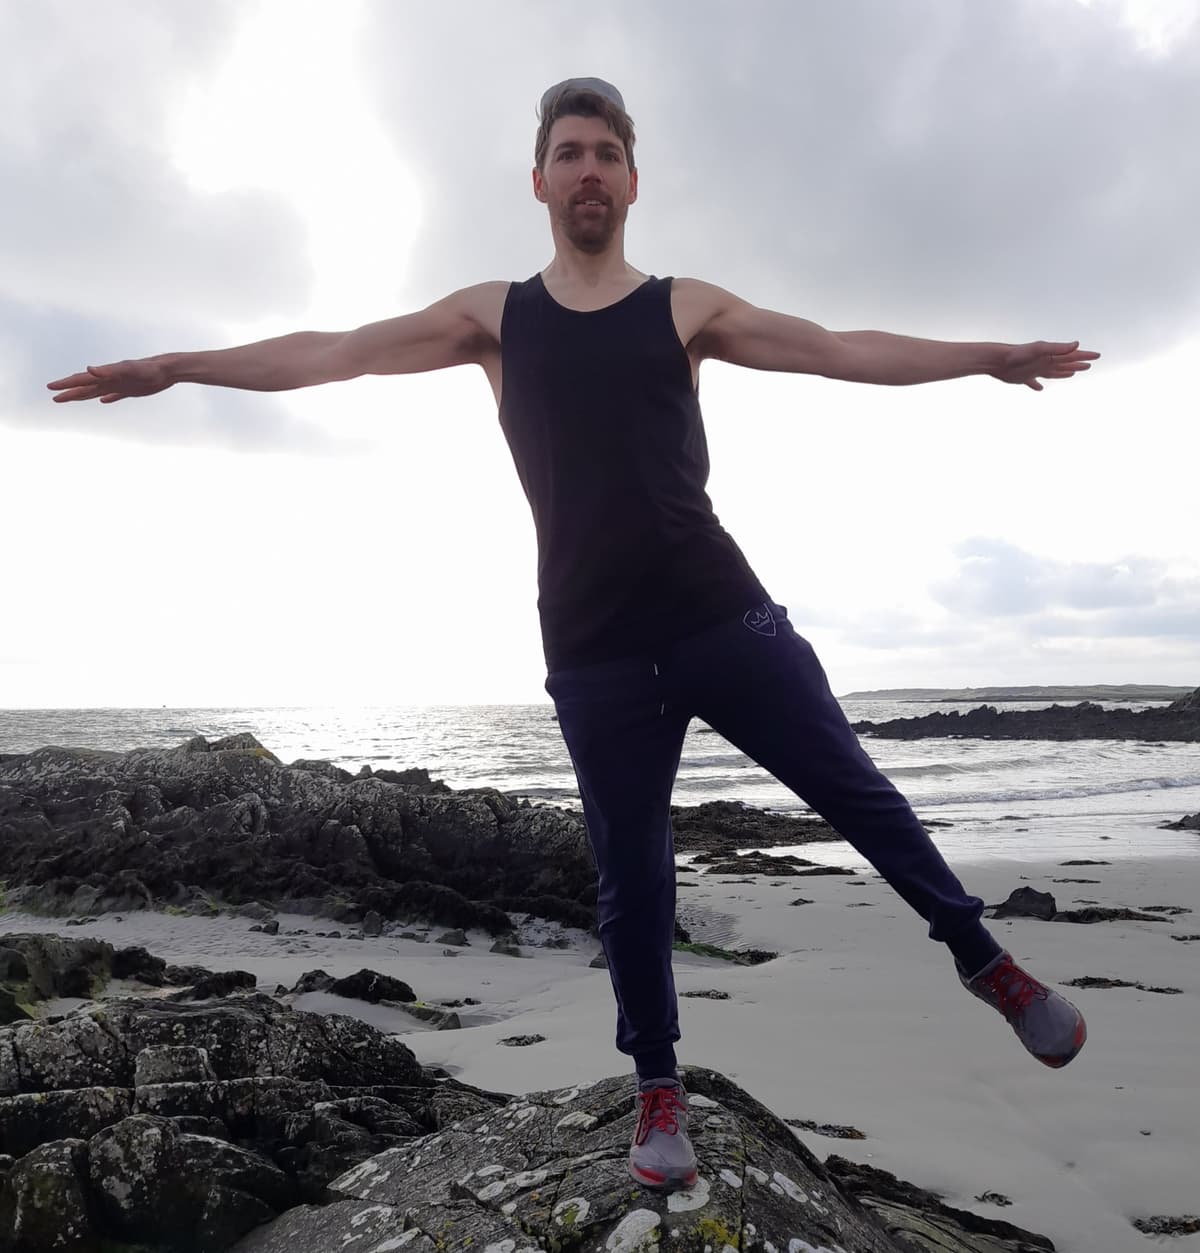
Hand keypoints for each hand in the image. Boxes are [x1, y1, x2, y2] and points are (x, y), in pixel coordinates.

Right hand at [46, 357, 172, 403]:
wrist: (167, 370)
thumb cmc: (148, 369)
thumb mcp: (129, 369)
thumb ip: (109, 370)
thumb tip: (89, 369)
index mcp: (107, 375)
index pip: (82, 380)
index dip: (66, 384)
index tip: (50, 387)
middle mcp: (111, 379)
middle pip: (85, 387)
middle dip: (69, 391)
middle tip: (54, 396)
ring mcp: (120, 385)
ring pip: (97, 392)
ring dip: (83, 395)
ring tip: (71, 398)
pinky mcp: (131, 390)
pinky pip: (115, 396)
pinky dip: (108, 398)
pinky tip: (104, 401)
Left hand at [990, 341, 1099, 391]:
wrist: (996, 361)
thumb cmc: (1017, 354)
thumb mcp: (1039, 349)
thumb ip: (1057, 348)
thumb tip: (1076, 344)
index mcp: (1051, 355)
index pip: (1072, 355)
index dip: (1085, 356)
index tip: (1097, 355)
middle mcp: (1044, 362)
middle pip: (1065, 363)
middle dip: (1078, 363)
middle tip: (1089, 364)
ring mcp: (1034, 370)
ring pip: (1053, 372)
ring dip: (1063, 372)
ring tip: (1072, 373)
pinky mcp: (1023, 378)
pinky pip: (1033, 383)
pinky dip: (1037, 386)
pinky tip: (1039, 389)